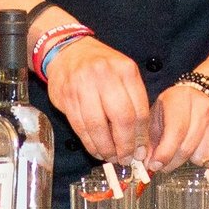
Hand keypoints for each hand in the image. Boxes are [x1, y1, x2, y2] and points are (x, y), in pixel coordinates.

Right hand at [45, 36, 150, 162]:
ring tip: (111, 157)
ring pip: (98, 126)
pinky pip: (80, 127)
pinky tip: (97, 150)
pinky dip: (90, 143)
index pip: (139, 109)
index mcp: (125, 70)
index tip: (142, 151)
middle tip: (127, 158)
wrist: (68, 51)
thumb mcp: (123, 73)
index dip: (141, 136)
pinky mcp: (67, 97)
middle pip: (121, 119)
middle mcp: (105, 76)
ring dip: (106, 148)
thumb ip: (133, 101)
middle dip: (125, 145)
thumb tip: (141, 139)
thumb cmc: (101, 66)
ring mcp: (83, 86)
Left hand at [147, 83, 208, 172]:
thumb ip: (150, 140)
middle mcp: (204, 105)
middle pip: (188, 148)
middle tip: (167, 161)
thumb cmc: (176, 109)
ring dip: (192, 159)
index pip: (175, 131)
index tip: (156, 165)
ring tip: (189, 146)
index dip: (165, 153)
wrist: (207, 93)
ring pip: (203, 156)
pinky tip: (204, 147)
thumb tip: (149, 165)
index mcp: (180, 98)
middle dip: (173, 161)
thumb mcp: (158, 116)